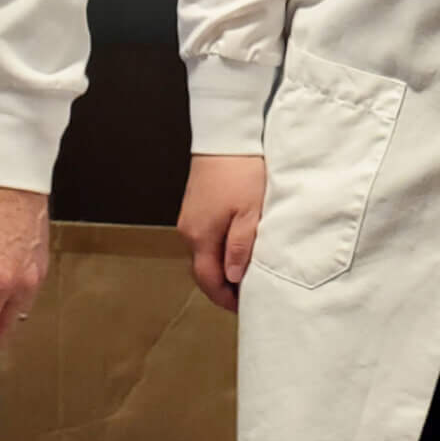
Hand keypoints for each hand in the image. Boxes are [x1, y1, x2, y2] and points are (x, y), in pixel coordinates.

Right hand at [176, 154, 265, 312]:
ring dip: (222, 266)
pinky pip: (205, 237)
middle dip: (223, 286)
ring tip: (245, 271)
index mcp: (201, 236)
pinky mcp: (195, 206)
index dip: (225, 299)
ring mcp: (190, 217)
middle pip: (203, 269)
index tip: (244, 306)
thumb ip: (240, 247)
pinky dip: (218, 248)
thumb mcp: (250, 212)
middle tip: (247, 293)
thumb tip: (232, 278)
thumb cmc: (241, 170)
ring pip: (204, 253)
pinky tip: (236, 246)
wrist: (226, 135)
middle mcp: (189, 230)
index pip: (208, 281)